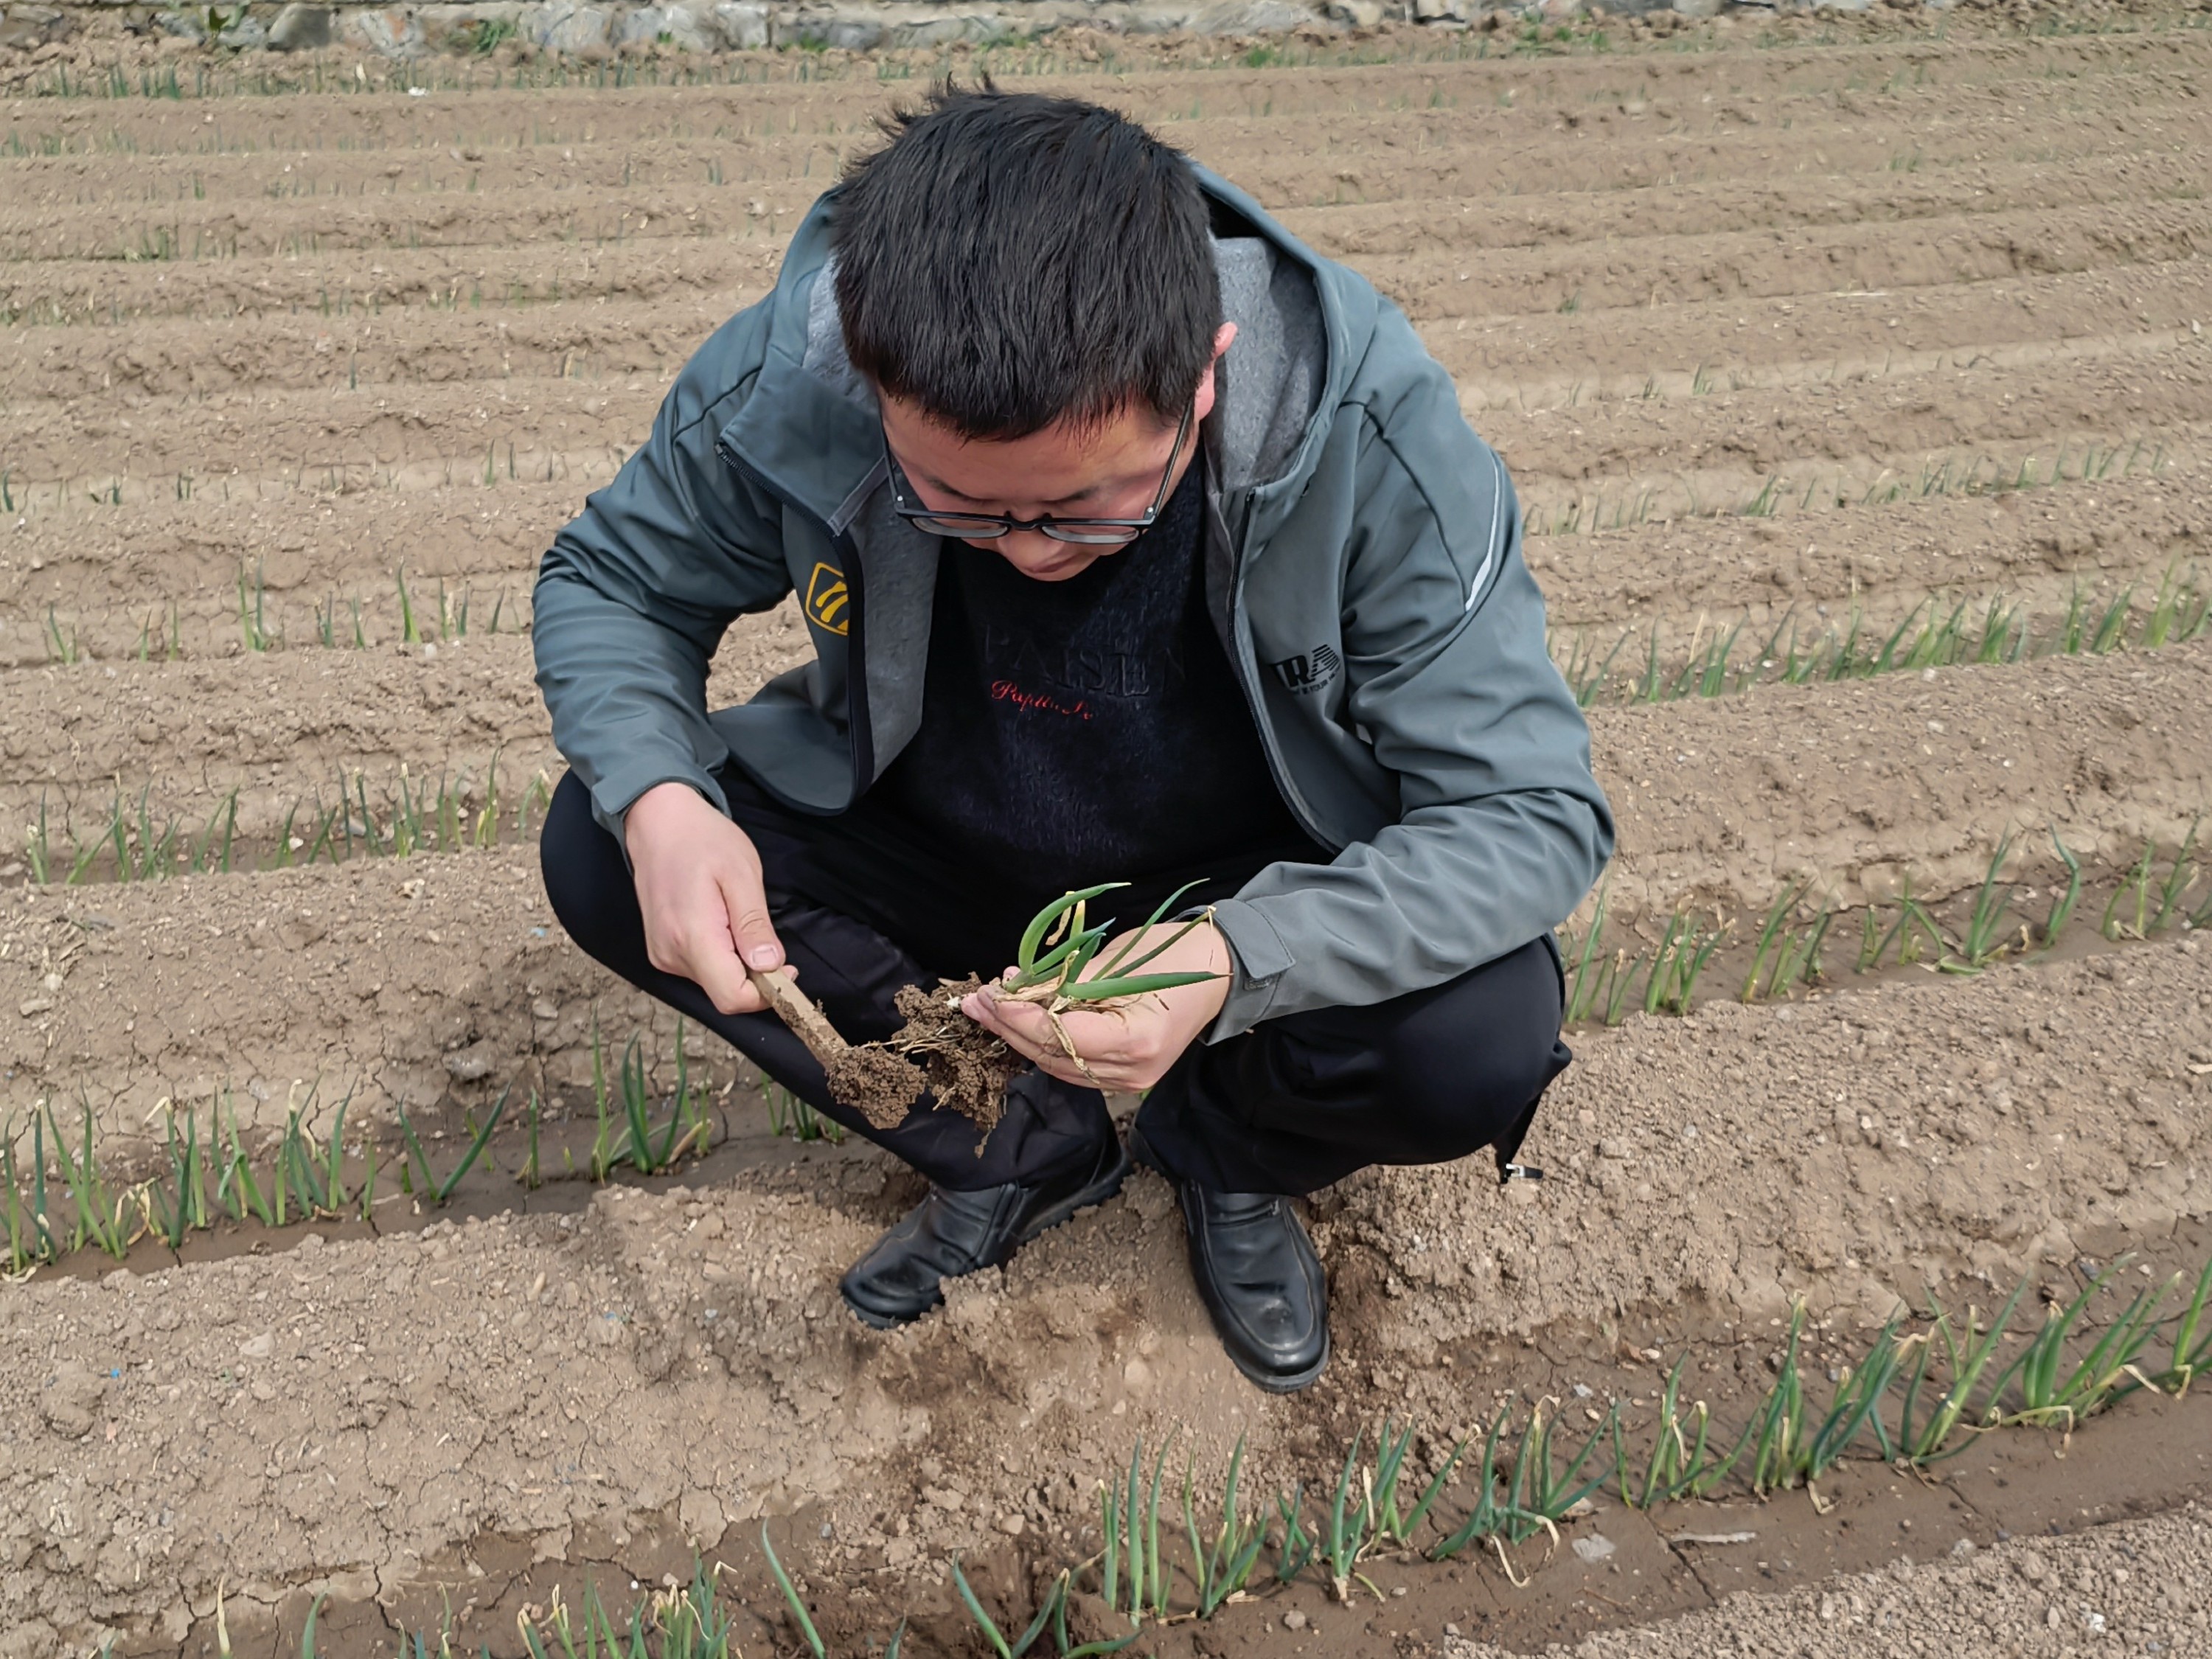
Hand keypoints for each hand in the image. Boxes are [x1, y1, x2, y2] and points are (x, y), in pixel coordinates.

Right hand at [623, 781, 789, 1016]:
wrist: (658, 821)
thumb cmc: (702, 840)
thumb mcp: (741, 875)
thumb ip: (754, 925)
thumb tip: (770, 966)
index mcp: (692, 937)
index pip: (732, 997)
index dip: (766, 993)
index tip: (786, 968)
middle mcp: (671, 954)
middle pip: (724, 993)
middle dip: (755, 977)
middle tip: (766, 937)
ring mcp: (662, 954)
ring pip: (713, 982)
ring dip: (737, 963)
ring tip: (737, 918)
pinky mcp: (661, 949)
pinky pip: (699, 969)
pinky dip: (720, 956)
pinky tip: (721, 922)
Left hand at [961, 920, 1232, 1091]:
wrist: (1219, 973)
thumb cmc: (1172, 955)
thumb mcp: (1114, 960)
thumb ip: (1063, 982)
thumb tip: (1013, 990)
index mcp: (1135, 1041)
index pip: (1059, 1035)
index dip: (1017, 1017)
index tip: (988, 995)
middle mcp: (1131, 1071)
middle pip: (1052, 1054)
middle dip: (1009, 1026)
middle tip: (977, 1000)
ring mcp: (1129, 1080)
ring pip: (1057, 1064)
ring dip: (1021, 1036)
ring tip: (992, 1007)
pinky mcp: (1125, 1077)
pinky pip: (1072, 1065)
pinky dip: (1045, 1043)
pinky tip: (1024, 1020)